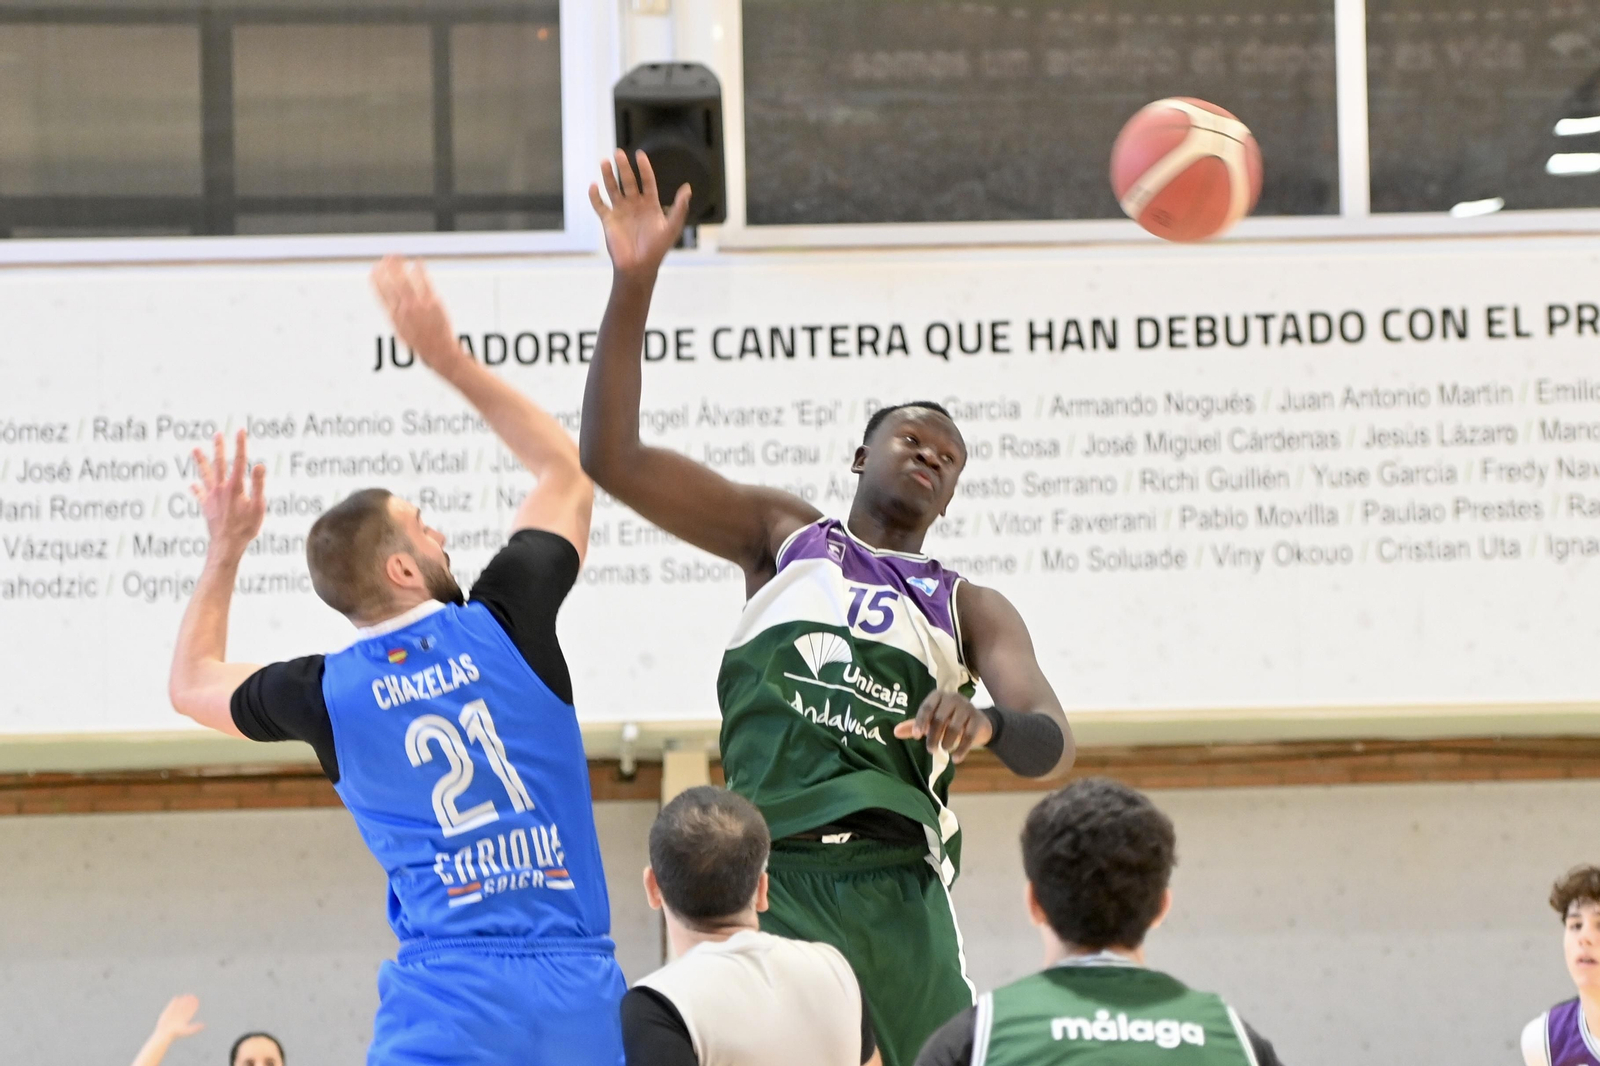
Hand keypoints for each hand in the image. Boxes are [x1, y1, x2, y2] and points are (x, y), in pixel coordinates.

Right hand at [153, 994, 204, 1039]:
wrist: (165, 1034)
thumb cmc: (176, 1033)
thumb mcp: (187, 1031)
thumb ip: (195, 1028)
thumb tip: (204, 1026)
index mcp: (184, 1020)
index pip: (190, 1011)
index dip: (193, 1006)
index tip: (197, 1001)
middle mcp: (179, 1017)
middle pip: (185, 1008)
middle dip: (188, 1002)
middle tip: (191, 996)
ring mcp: (173, 1015)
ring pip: (178, 1007)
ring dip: (182, 1001)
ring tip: (185, 995)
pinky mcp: (167, 1014)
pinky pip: (171, 1007)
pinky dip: (174, 1002)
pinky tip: (176, 997)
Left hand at [191, 430, 265, 559]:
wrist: (226, 544)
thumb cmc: (246, 528)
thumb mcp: (258, 506)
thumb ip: (258, 485)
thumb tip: (259, 465)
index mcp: (235, 487)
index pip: (240, 461)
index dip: (241, 444)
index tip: (240, 430)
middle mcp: (221, 488)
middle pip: (219, 464)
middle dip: (219, 448)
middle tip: (218, 434)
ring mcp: (211, 497)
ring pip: (205, 475)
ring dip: (200, 461)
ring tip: (195, 449)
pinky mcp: (206, 506)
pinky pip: (199, 495)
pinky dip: (196, 489)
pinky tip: (192, 484)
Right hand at [371, 256, 468, 376]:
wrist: (439, 351)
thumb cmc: (421, 343)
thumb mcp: (401, 331)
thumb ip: (394, 315)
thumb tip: (389, 303)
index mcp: (394, 316)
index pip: (381, 293)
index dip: (376, 280)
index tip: (373, 270)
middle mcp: (404, 309)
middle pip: (392, 283)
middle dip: (386, 269)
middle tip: (384, 258)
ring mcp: (418, 304)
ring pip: (405, 280)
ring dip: (399, 265)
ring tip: (395, 255)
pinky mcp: (433, 302)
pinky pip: (425, 282)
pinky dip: (420, 270)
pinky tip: (417, 262)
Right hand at [588, 149, 690, 277]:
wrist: (639, 267)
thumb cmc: (657, 249)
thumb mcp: (672, 227)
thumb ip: (679, 208)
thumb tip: (688, 188)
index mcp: (650, 205)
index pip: (647, 181)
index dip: (644, 168)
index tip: (640, 155)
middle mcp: (635, 205)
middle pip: (628, 181)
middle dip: (623, 167)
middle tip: (618, 153)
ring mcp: (621, 212)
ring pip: (613, 189)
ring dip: (608, 176)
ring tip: (604, 162)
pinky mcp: (608, 220)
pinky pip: (599, 205)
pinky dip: (595, 196)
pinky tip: (593, 186)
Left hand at [893, 692, 993, 762]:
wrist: (977, 722)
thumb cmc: (949, 719)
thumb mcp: (931, 721)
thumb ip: (914, 726)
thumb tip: (895, 732)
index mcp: (938, 696)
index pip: (927, 707)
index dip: (920, 722)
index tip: (917, 736)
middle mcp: (953, 698)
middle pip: (940, 718)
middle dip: (934, 736)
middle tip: (930, 750)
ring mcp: (967, 707)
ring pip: (955, 727)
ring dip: (947, 741)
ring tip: (944, 751)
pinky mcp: (978, 719)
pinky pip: (969, 735)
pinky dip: (962, 749)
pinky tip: (956, 759)